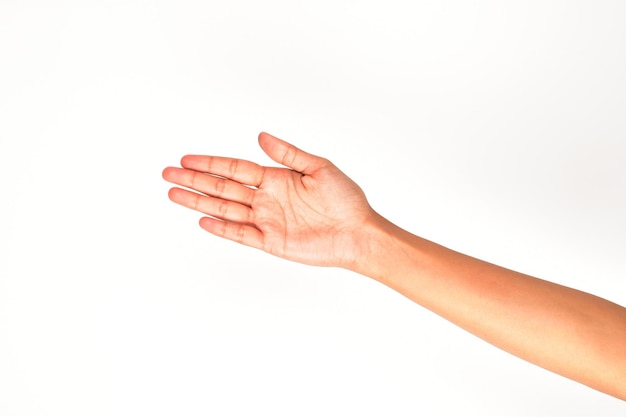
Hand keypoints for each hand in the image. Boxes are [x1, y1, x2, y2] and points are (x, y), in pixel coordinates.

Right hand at [162, 132, 376, 267]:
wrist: (359, 233)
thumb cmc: (345, 200)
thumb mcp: (320, 168)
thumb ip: (289, 154)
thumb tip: (260, 136)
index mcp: (276, 178)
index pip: (235, 169)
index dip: (210, 163)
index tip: (186, 159)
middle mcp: (266, 199)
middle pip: (222, 187)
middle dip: (194, 180)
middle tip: (168, 173)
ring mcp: (266, 220)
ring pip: (225, 208)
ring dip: (199, 201)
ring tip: (174, 194)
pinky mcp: (271, 242)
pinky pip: (240, 233)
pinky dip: (221, 227)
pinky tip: (202, 218)